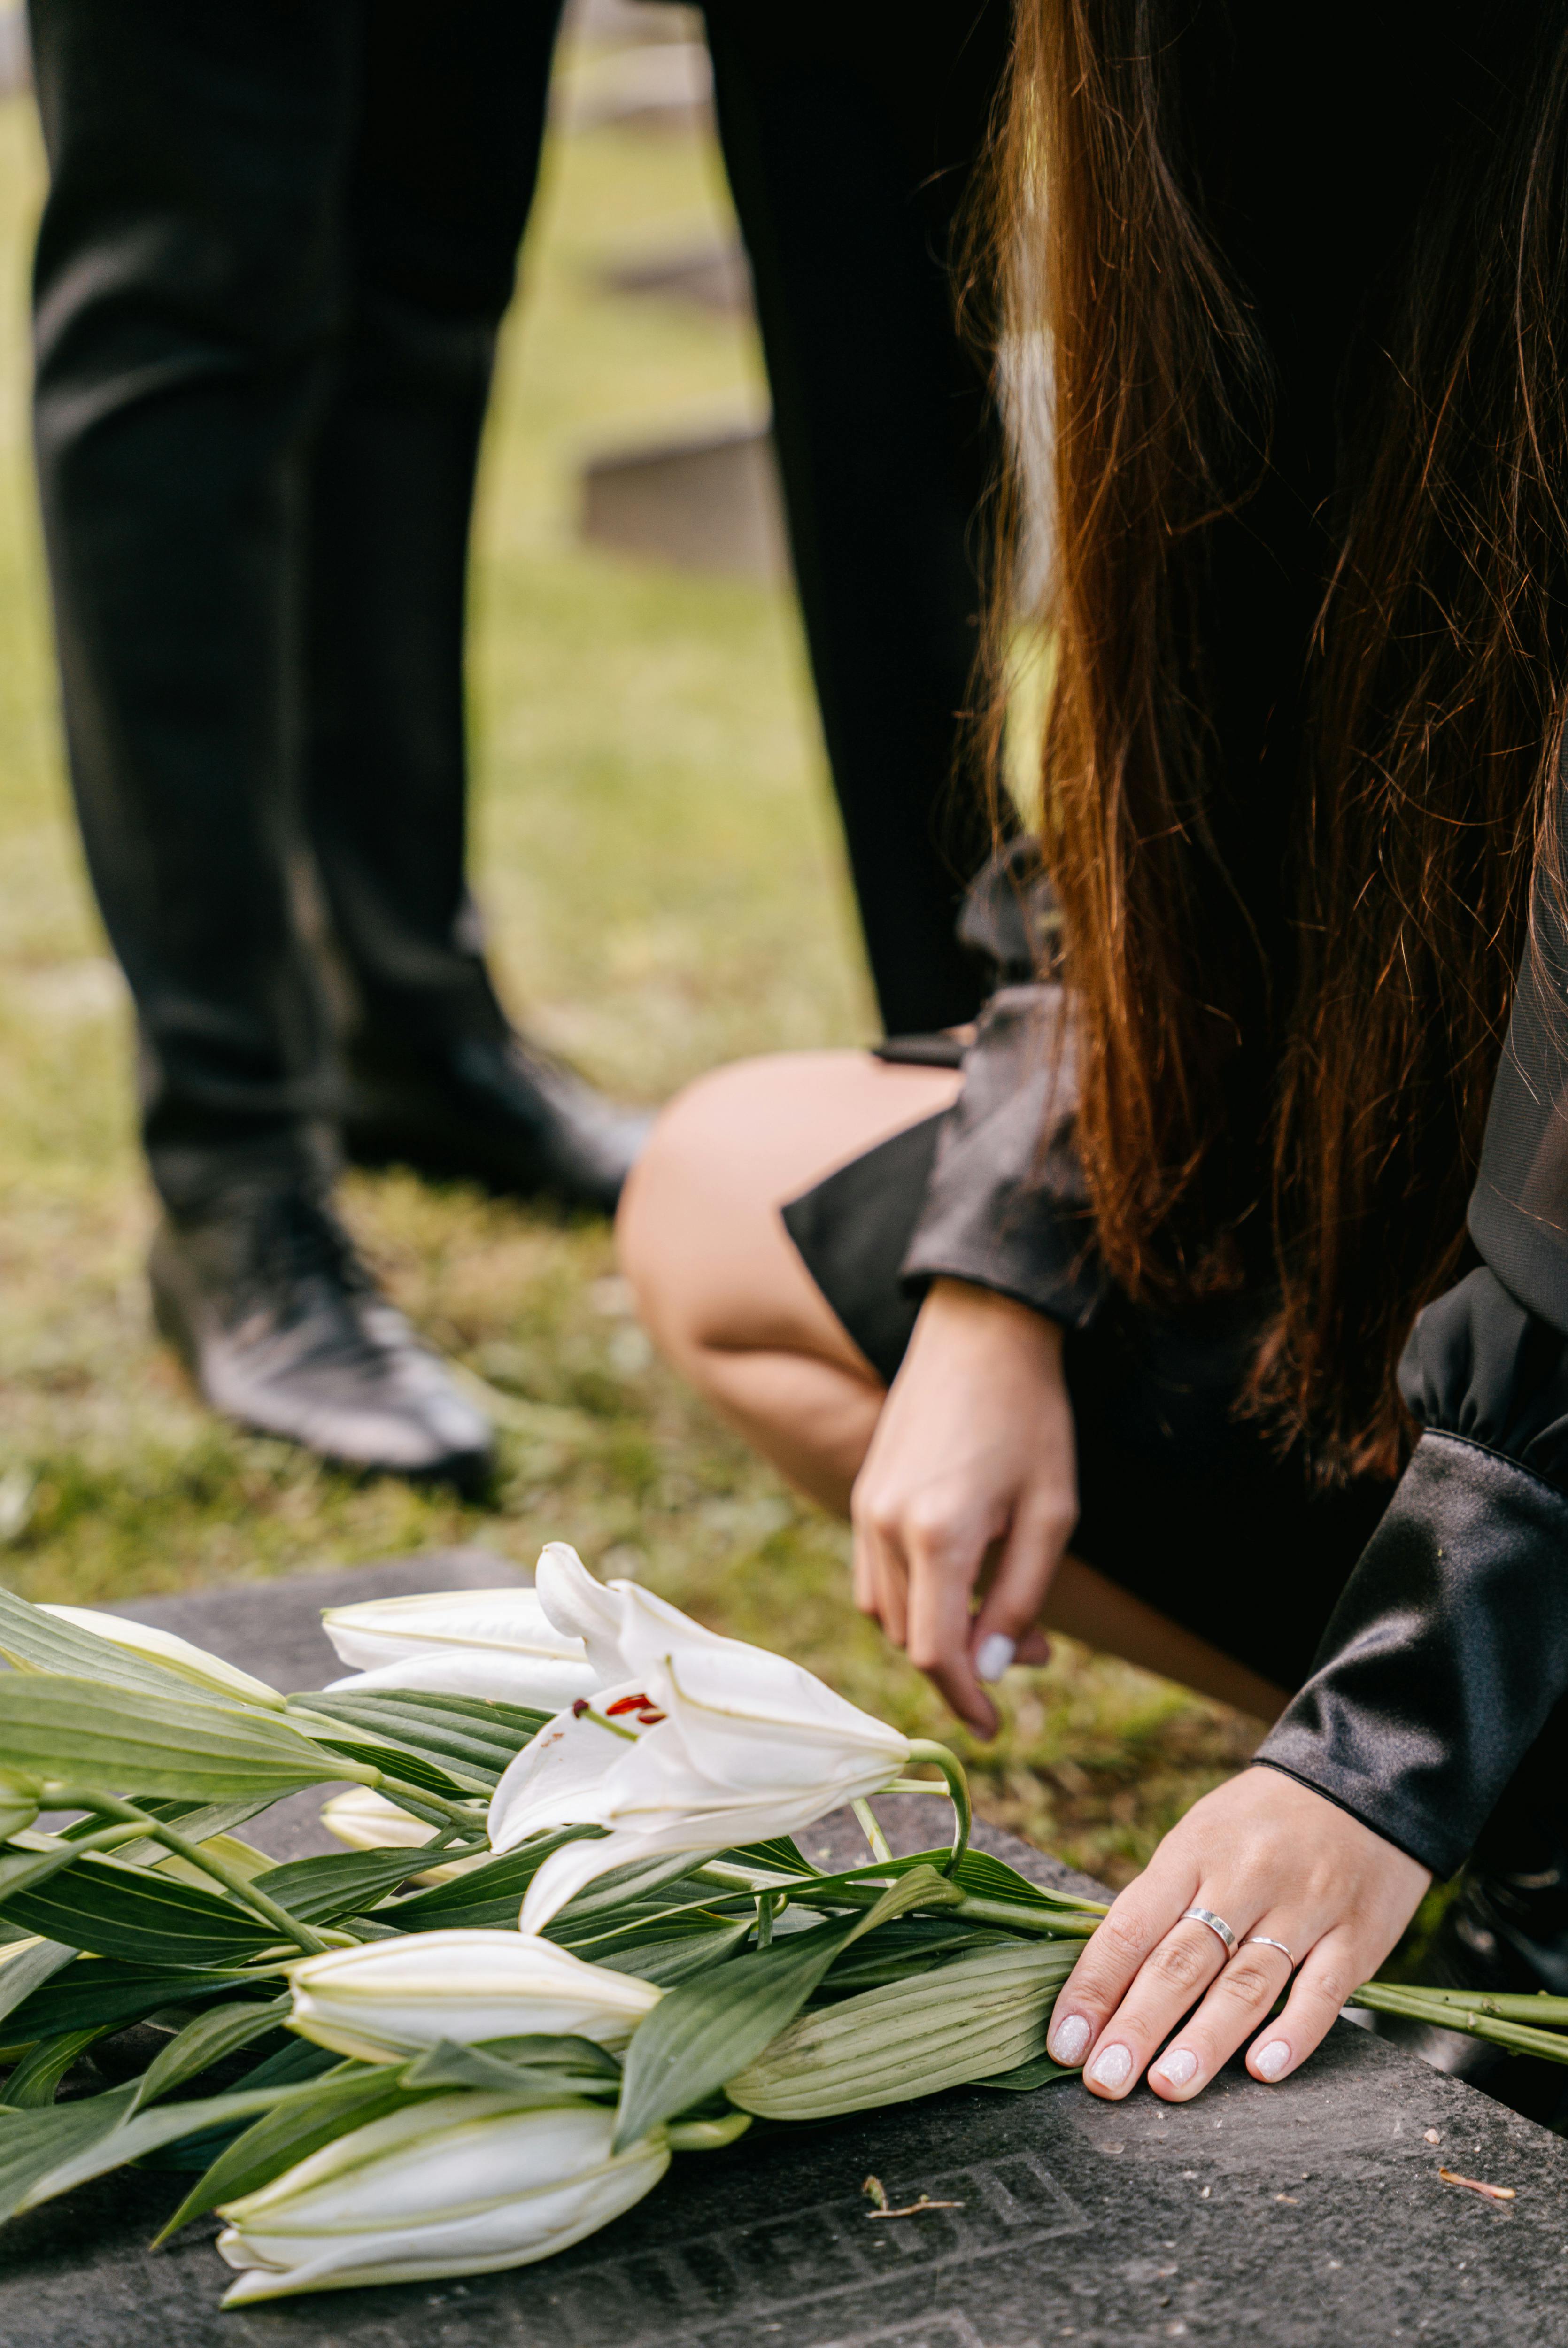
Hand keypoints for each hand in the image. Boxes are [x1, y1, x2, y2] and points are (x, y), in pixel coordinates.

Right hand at [850, 1277, 1076, 1734]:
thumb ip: (1020, 1601)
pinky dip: (913, 1599)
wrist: (981, 1333)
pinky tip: (963, 1580)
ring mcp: (866, 1509)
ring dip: (939, 1632)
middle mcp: (886, 1526)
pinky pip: (876, 1575)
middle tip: (1035, 1647)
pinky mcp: (862, 1494)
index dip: (964, 1702)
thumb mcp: (1052, 1515)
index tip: (994, 1728)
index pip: (935, 1653)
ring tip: (1002, 1612)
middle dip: (967, 1663)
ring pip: (888, 1612)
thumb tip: (988, 1672)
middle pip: (912, 1638)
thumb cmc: (1031, 1419)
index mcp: (938, 1534)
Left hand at [1045, 1767, 1430, 2099]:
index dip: (1094, 1986)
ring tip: (1168, 2085)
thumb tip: (1104, 1984)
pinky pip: (1323, 1990)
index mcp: (1192, 1852)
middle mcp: (1244, 1878)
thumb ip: (1161, 1904)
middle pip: (1182, 1961)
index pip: (1131, 1926)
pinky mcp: (1358, 1934)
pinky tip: (1263, 2070)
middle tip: (1103, 2080)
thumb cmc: (1261, 1823)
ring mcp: (1304, 1906)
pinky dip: (1292, 2033)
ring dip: (1205, 2039)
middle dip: (1137, 2025)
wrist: (1363, 1782)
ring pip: (1247, 1982)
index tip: (1064, 2041)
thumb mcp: (1199, 1838)